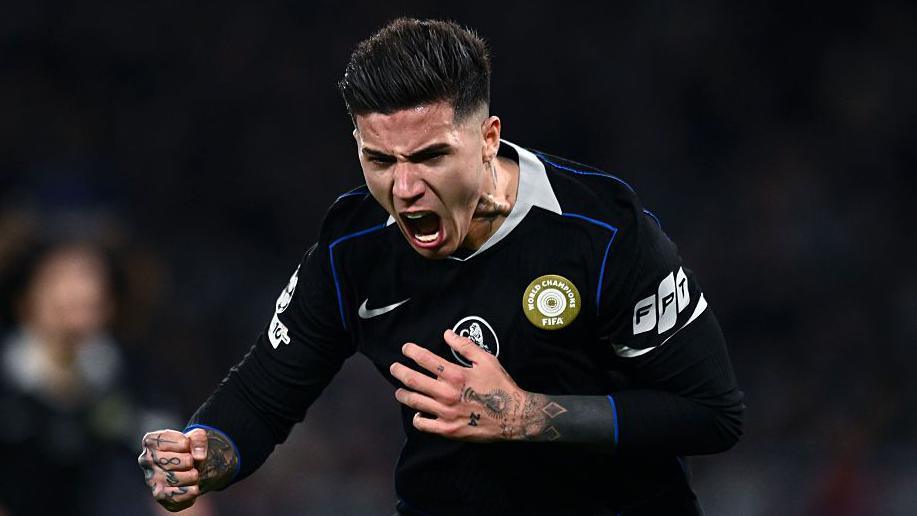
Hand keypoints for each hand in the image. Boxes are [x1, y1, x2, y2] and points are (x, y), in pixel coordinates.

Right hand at [138, 428, 207, 511]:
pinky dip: (191, 491)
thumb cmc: (190, 448)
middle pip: (173, 461)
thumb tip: (199, 457)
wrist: (194, 467)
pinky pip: (176, 496)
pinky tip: (193, 486)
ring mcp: (150, 479)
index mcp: (151, 441)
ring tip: (193, 474)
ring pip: (175, 479)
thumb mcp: (197, 436)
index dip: (187, 444)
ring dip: (192, 476)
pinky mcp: (159, 495)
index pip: (175, 441)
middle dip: (189, 461)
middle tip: (191, 462)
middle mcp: (146, 460)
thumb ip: (199, 438)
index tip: (187, 446)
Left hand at [390, 329, 534, 441]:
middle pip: (413, 380)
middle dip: (400, 372)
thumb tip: (447, 334)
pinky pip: (424, 424)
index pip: (425, 359)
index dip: (412, 352)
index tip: (405, 349)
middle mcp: (447, 393)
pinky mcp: (448, 429)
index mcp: (455, 375)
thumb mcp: (487, 360)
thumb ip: (465, 346)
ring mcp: (446, 413)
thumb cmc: (500, 386)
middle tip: (394, 368)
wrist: (513, 416)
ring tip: (399, 391)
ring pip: (414, 402)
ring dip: (403, 394)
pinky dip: (417, 418)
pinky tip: (418, 413)